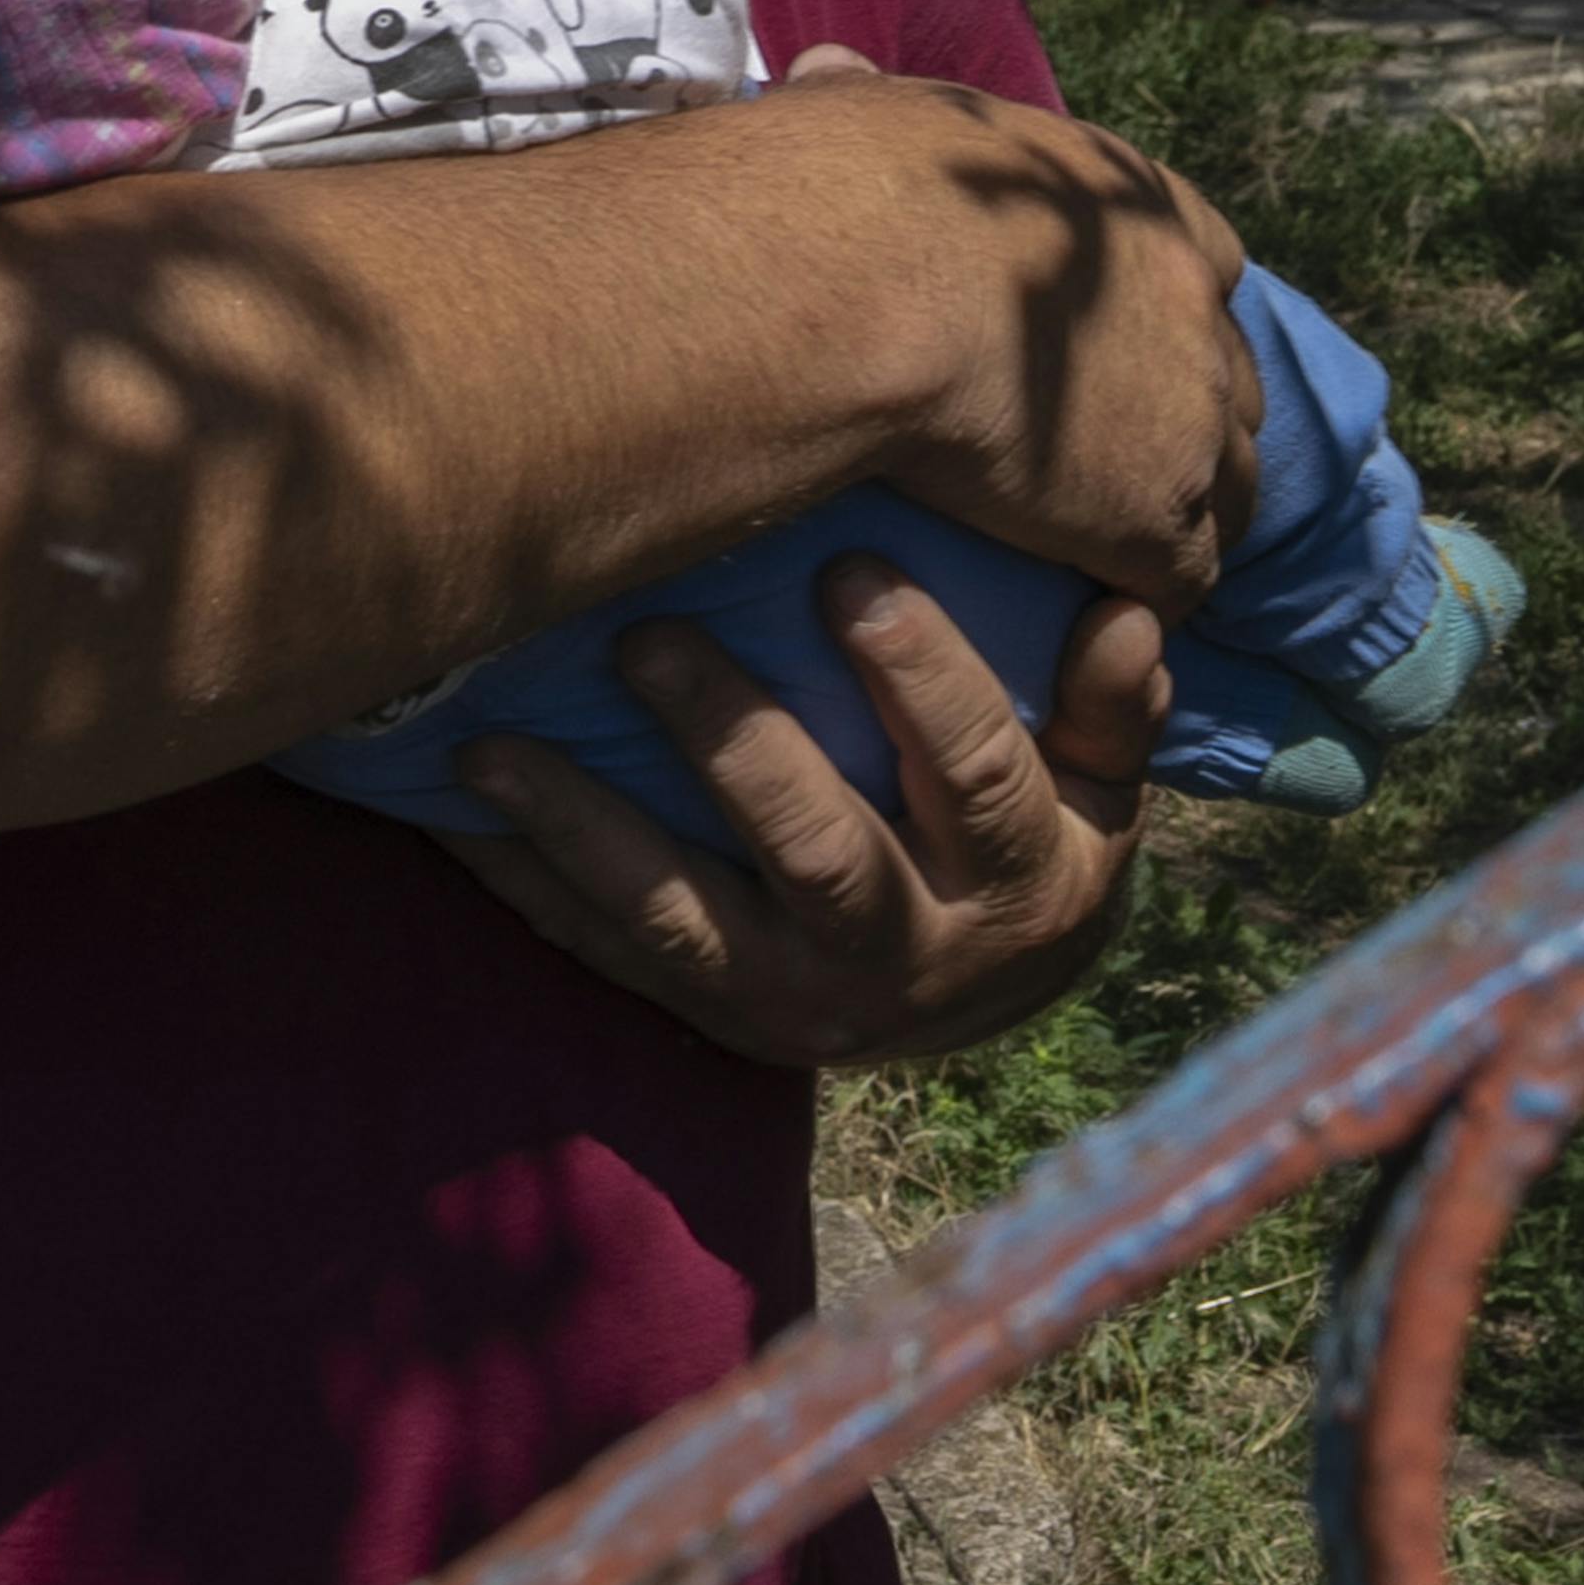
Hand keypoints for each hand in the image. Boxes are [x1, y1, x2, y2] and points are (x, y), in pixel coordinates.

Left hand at [449, 556, 1159, 1072]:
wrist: (974, 1007)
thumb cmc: (1032, 843)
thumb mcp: (1100, 794)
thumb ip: (1112, 711)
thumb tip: (1133, 612)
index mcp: (1021, 882)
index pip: (975, 772)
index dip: (919, 672)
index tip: (849, 566)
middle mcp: (907, 956)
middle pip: (819, 852)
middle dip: (733, 743)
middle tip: (647, 638)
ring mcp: (796, 1000)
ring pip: (686, 919)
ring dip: (585, 828)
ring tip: (492, 744)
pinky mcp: (711, 1018)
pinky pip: (608, 956)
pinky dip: (525, 886)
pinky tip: (450, 811)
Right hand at [755, 69, 1261, 606]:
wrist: (858, 280)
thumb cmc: (842, 187)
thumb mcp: (864, 118)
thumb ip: (866, 105)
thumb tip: (828, 72)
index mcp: (1128, 199)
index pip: (1201, 255)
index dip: (1167, 306)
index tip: (1124, 340)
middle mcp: (1187, 299)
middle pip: (1230, 377)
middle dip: (1192, 417)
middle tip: (1127, 457)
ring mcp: (1187, 414)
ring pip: (1229, 485)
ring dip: (1185, 516)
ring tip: (1124, 557)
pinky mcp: (1156, 517)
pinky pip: (1183, 578)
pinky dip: (1147, 597)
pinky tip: (1101, 613)